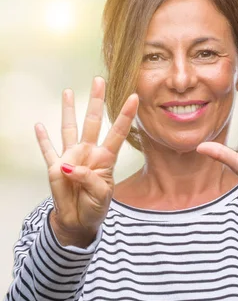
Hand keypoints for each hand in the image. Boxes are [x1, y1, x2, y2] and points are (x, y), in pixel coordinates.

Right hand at [35, 77, 137, 247]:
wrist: (79, 221)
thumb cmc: (96, 207)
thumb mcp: (100, 195)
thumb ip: (89, 180)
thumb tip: (70, 167)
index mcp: (106, 159)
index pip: (118, 132)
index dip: (126, 115)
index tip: (135, 97)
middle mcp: (89, 153)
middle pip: (93, 121)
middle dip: (96, 101)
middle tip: (99, 80)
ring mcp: (71, 158)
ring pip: (69, 128)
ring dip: (68, 111)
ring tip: (68, 91)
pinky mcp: (55, 167)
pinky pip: (47, 150)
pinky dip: (42, 139)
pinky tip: (39, 125)